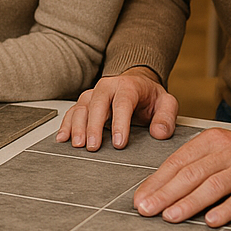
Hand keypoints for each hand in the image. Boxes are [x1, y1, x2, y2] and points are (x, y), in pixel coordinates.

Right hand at [56, 68, 176, 150]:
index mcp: (128, 86)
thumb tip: (159, 133)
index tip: (119, 143)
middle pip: (96, 104)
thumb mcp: (166, 103)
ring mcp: (93, 94)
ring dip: (77, 127)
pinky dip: (66, 125)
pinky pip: (72, 112)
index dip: (120, 123)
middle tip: (93, 146)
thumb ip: (166, 117)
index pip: (122, 103)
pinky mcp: (84, 103)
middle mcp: (107, 87)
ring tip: (78, 145)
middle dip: (93, 126)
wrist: (137, 83)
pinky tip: (63, 138)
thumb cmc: (149, 96)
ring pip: (81, 107)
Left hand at [131, 127, 230, 226]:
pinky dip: (225, 210)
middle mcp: (226, 151)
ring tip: (170, 216)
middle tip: (146, 210)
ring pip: (212, 186)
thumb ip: (194, 166)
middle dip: (164, 194)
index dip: (156, 182)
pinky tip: (210, 221)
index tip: (140, 198)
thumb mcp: (219, 151)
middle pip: (190, 174)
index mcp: (210, 141)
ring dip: (189, 203)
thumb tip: (162, 189)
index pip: (177, 162)